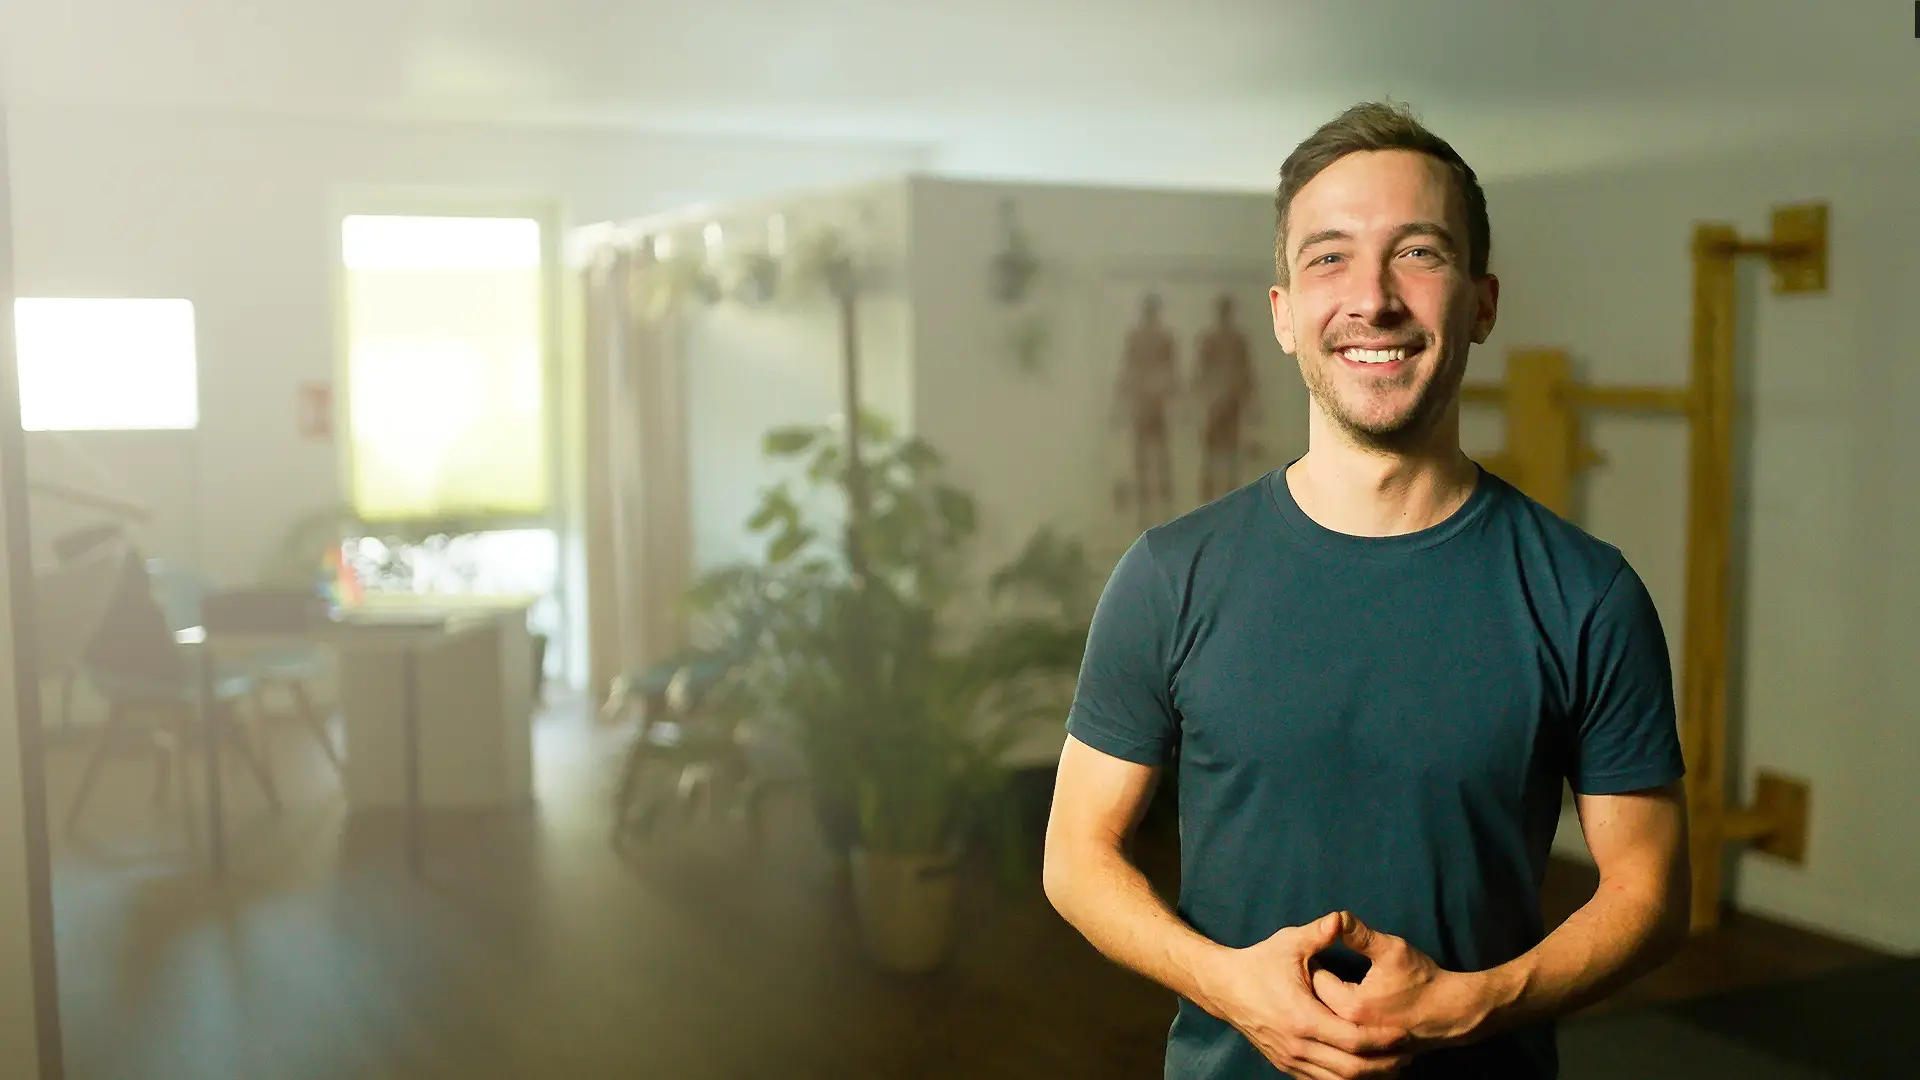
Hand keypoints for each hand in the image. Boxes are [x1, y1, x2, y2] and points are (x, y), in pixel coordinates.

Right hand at [1204, 912, 1411, 1079]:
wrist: (1224, 987)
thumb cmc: (1259, 963)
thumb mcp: (1290, 944)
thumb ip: (1319, 933)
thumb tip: (1341, 917)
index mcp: (1303, 1018)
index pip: (1353, 1039)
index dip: (1382, 1040)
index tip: (1403, 1034)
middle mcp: (1298, 1045)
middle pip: (1351, 1069)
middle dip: (1382, 1065)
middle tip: (1406, 1056)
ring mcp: (1290, 1058)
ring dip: (1366, 1077)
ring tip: (1390, 1067)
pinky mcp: (1285, 1064)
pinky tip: (1361, 1071)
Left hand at [1311, 912, 1489, 1052]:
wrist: (1451, 1013)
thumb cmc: (1423, 979)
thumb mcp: (1392, 950)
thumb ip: (1358, 934)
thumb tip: (1334, 916)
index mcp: (1351, 1006)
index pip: (1315, 980)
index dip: (1315, 963)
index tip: (1317, 954)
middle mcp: (1351, 1031)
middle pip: (1316, 1005)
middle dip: (1314, 987)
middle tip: (1320, 970)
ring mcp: (1360, 1047)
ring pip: (1327, 1026)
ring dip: (1323, 1009)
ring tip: (1328, 990)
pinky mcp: (1368, 1056)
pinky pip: (1340, 1042)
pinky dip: (1335, 1028)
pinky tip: (1340, 1014)